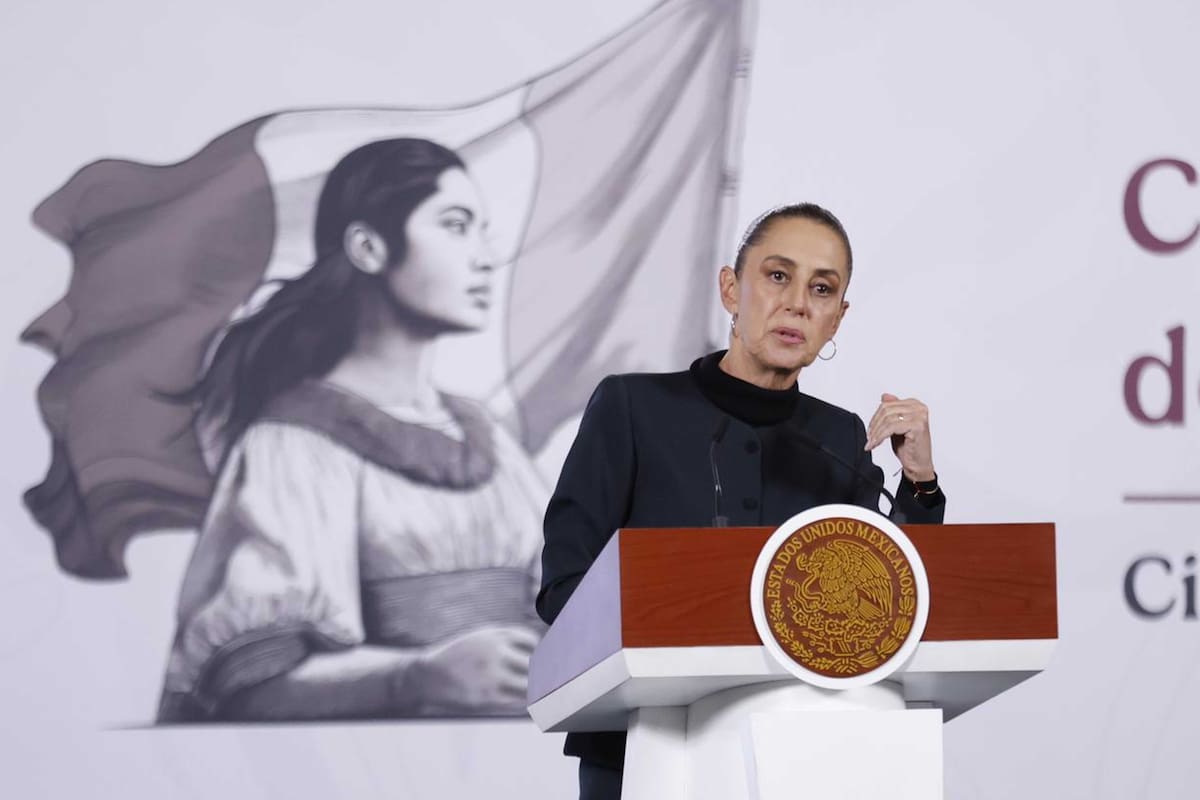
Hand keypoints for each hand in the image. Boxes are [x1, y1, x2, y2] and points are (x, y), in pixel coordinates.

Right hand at [397, 624, 539, 715]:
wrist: (426, 677)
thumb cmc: (458, 657)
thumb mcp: (479, 638)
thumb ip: (506, 641)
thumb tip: (538, 651)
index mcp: (494, 635)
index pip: (531, 640)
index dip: (537, 651)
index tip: (537, 660)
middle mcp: (495, 652)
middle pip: (535, 662)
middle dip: (542, 670)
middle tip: (545, 680)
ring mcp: (491, 675)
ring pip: (530, 684)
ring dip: (536, 689)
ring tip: (539, 693)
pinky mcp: (486, 697)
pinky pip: (518, 701)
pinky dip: (524, 702)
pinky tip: (524, 702)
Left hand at [865, 393, 935, 482]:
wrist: (918, 465)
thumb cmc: (908, 447)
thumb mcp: (895, 426)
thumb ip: (892, 411)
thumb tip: (884, 396)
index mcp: (914, 404)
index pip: (887, 405)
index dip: (875, 418)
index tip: (869, 430)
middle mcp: (919, 408)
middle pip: (886, 410)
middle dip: (874, 425)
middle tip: (869, 438)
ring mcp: (920, 415)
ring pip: (887, 419)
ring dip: (876, 433)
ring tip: (871, 443)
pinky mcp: (918, 425)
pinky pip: (892, 428)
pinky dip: (880, 437)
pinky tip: (876, 444)